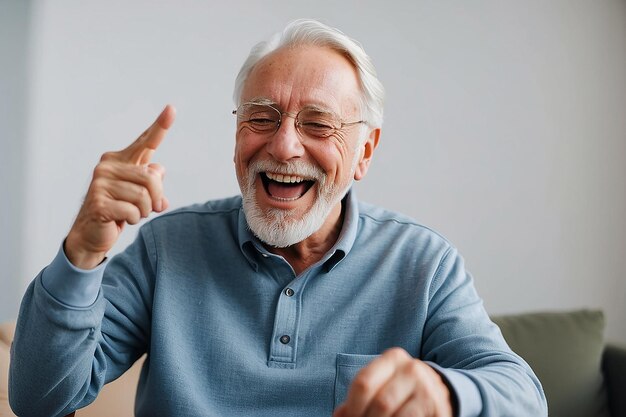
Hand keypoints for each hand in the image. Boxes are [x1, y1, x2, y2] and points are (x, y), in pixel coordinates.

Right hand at [65, 105, 175, 268]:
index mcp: (120, 159)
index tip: (172, 109)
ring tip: (130, 213)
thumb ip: (152, 180)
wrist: (92, 234)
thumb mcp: (140, 193)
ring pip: (144, 197)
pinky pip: (133, 212)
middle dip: (155, 199)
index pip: (145, 142)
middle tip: (146, 208)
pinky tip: (120, 220)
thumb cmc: (119, 210)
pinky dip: (134, 220)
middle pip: (152, 178)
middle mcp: (107, 165)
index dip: (160, 126)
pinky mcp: (98, 202)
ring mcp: (100, 183)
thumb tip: (158, 171)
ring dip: (144, 212)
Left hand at [333, 348, 453, 416]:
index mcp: (393, 358)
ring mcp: (427, 388)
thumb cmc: (401, 389)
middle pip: (380, 403)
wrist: (438, 391)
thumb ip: (359, 396)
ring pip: (394, 416)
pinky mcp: (437, 408)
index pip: (363, 383)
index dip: (352, 407)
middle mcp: (412, 369)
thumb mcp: (381, 384)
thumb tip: (339, 416)